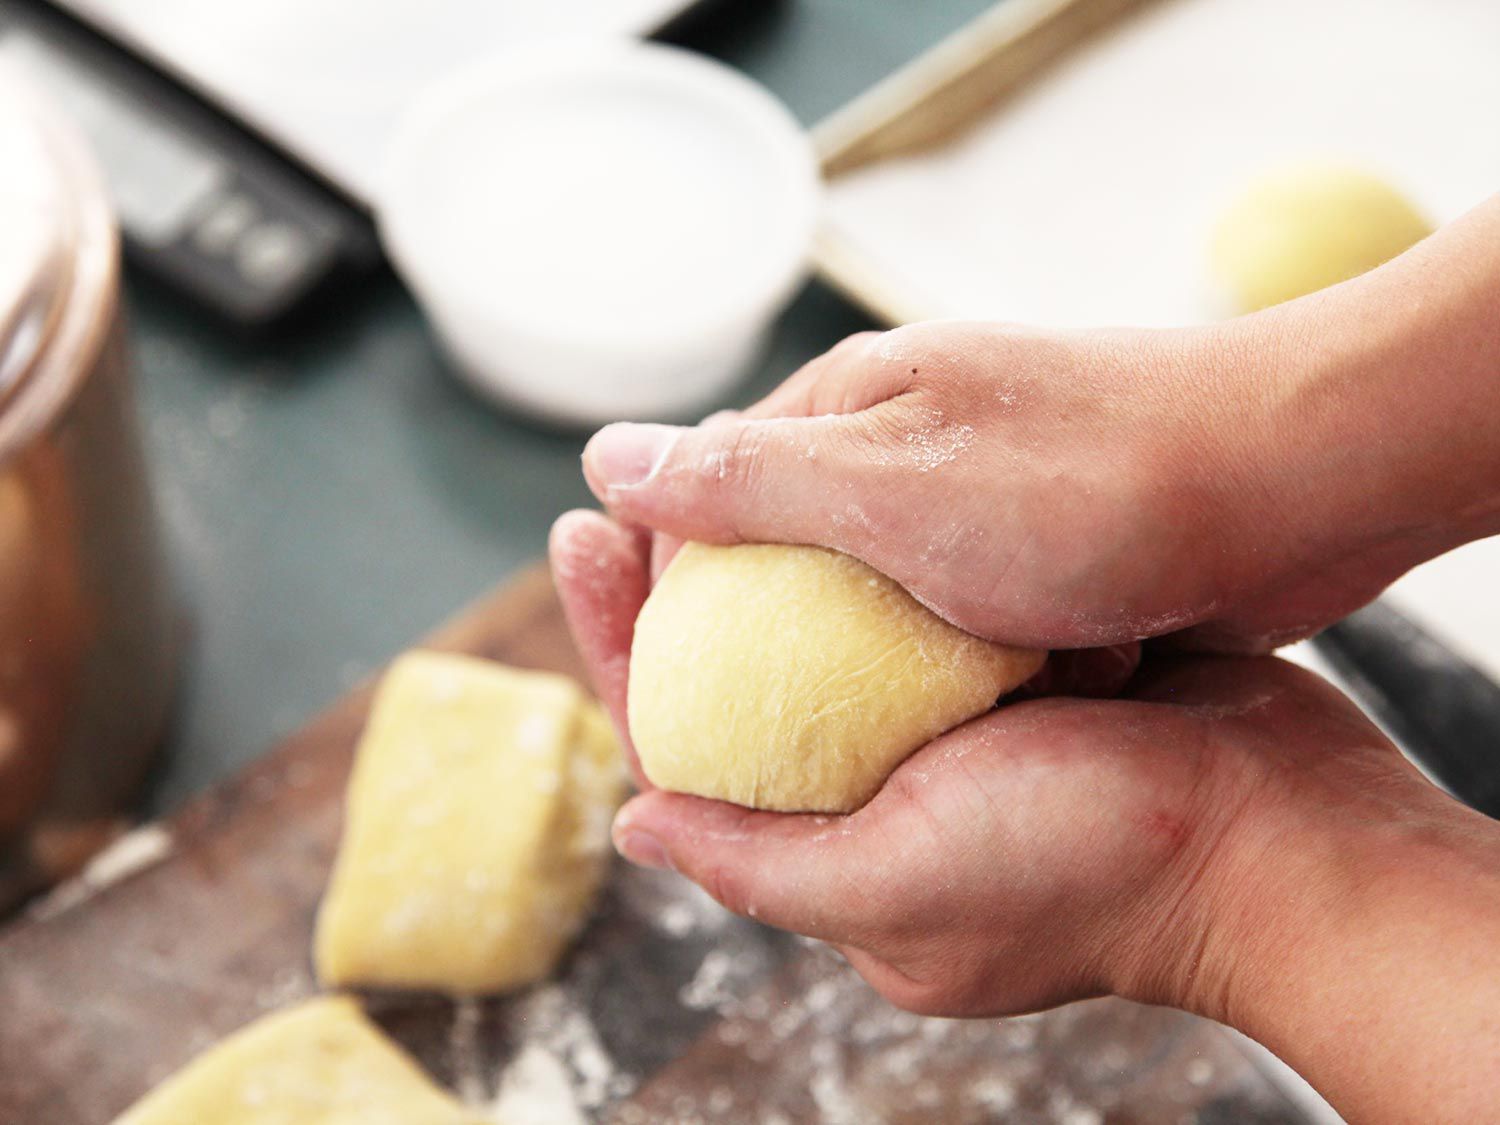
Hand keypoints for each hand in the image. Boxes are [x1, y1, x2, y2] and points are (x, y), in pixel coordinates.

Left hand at [550, 510, 1499, 1122]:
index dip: (623, 645)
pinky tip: (830, 493)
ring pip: (826, 645)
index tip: (580, 545)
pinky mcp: (1015, 685)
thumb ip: (764, 865)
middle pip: (745, 688)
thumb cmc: (1092, 865)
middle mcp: (884, 798)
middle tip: (614, 497)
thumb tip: (635, 831)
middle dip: (679, 591)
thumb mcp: (902, 884)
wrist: (1281, 830)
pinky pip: (914, 617)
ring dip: (770, 567)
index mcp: (839, 854)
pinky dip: (870, 563)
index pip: (691, 748)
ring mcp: (953, 740)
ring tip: (701, 476)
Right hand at [579, 311, 1484, 652]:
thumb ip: (746, 480)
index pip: (707, 499)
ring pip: (869, 604)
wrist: (1292, 490)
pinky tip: (971, 712)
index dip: (671, 595)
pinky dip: (950, 669)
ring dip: (866, 669)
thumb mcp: (892, 490)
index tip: (674, 690)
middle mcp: (896, 444)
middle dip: (773, 648)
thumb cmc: (1088, 489)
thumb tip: (601, 460)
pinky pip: (952, 624)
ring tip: (881, 735)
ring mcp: (969, 497)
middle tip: (787, 733)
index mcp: (845, 408)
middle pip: (782, 558)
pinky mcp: (1033, 548)